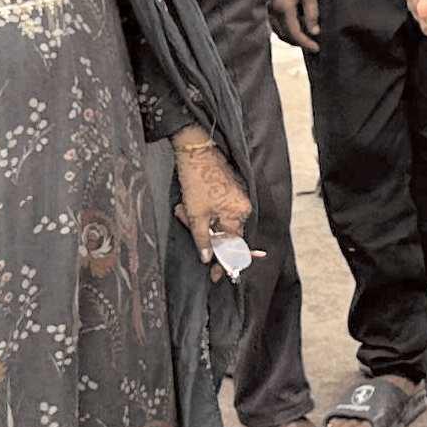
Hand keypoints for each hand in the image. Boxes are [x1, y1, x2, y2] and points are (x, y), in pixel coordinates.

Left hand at [174, 131, 250, 268]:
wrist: (196, 150)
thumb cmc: (197, 180)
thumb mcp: (195, 214)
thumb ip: (203, 239)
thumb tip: (208, 258)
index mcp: (237, 214)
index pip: (233, 246)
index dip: (223, 263)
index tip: (216, 276)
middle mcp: (242, 207)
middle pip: (224, 233)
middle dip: (203, 232)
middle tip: (185, 216)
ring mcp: (237, 197)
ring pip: (217, 220)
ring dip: (199, 218)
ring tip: (184, 205)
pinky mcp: (230, 190)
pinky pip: (217, 209)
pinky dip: (203, 209)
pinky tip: (190, 200)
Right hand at [266, 0, 320, 50]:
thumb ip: (312, 12)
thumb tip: (314, 31)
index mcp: (284, 7)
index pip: (295, 33)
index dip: (306, 43)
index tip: (316, 48)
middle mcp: (272, 11)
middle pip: (285, 36)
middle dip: (299, 42)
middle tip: (312, 43)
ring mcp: (266, 9)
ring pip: (277, 32)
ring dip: (291, 37)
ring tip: (304, 36)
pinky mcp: (265, 6)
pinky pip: (273, 24)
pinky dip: (284, 29)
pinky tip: (294, 25)